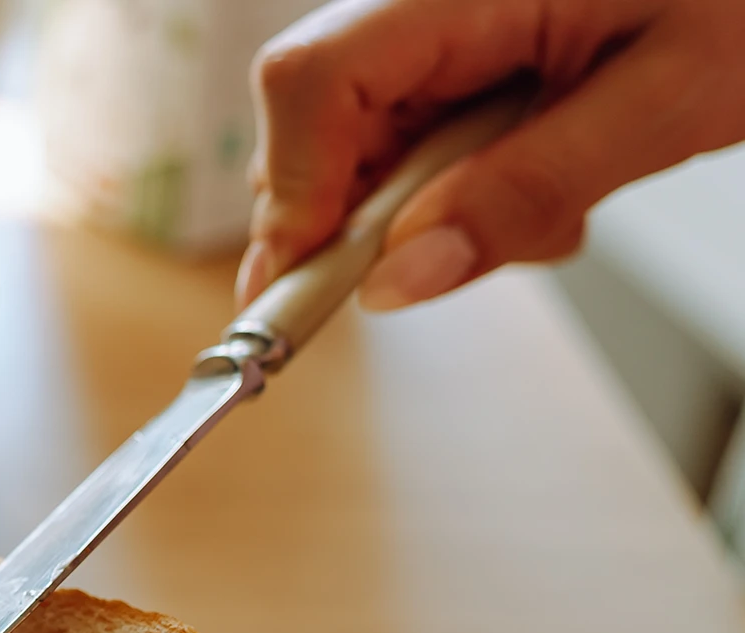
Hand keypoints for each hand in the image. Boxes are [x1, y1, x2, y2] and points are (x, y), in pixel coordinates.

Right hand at [239, 0, 744, 310]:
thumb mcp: (664, 103)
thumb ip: (527, 191)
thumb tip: (396, 280)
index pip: (313, 78)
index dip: (293, 188)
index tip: (317, 280)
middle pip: (315, 118)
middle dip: (363, 216)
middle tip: (449, 262)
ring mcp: (433, 26)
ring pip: (353, 141)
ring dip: (418, 210)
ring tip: (541, 211)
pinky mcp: (449, 52)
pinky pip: (402, 136)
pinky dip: (450, 189)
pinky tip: (533, 181)